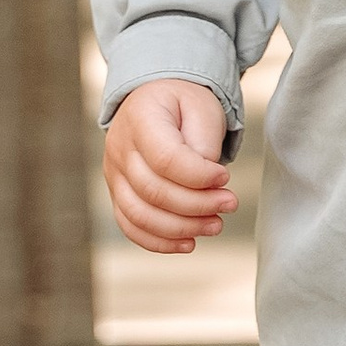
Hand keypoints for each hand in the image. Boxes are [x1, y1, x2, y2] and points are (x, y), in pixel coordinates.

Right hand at [104, 80, 235, 254]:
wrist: (157, 102)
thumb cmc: (183, 105)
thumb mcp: (202, 107)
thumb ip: (203, 142)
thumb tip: (206, 183)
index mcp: (140, 118)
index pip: (165, 159)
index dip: (198, 176)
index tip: (225, 177)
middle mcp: (119, 148)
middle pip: (153, 191)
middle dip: (197, 205)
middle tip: (230, 203)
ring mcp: (114, 174)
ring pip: (140, 215)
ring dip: (181, 228)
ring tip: (215, 225)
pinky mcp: (118, 194)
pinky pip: (130, 226)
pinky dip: (159, 241)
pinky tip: (189, 243)